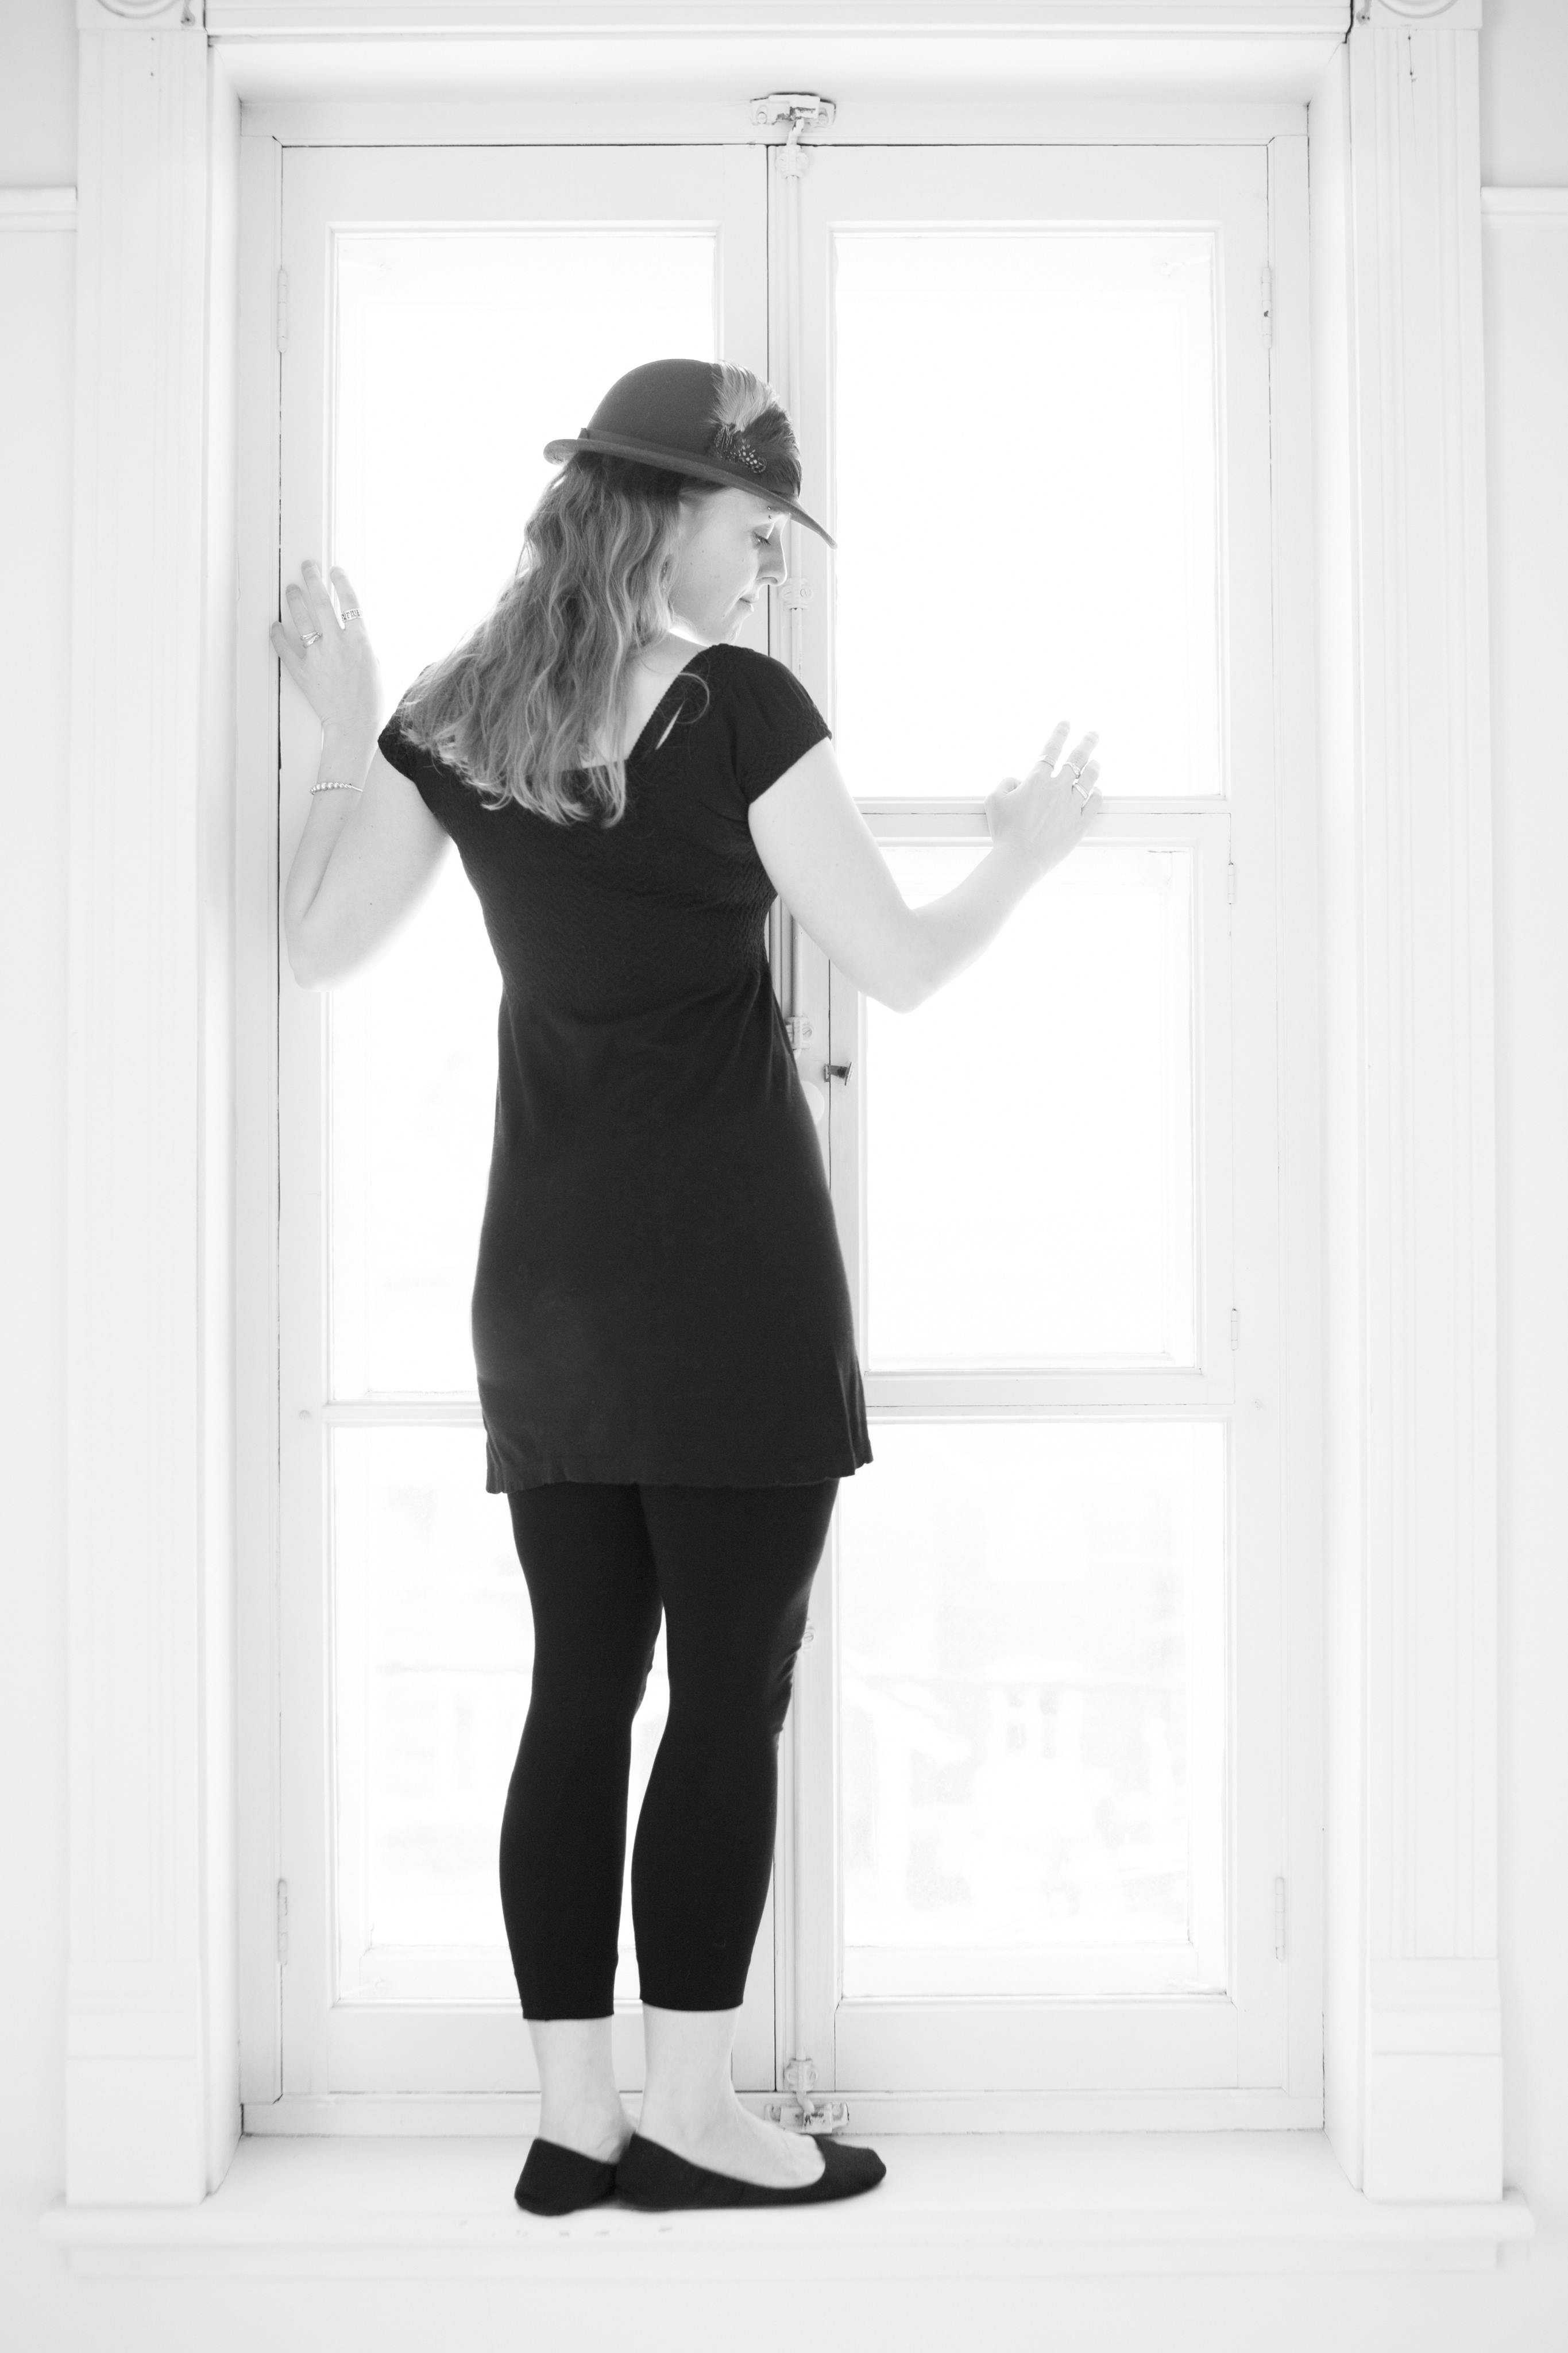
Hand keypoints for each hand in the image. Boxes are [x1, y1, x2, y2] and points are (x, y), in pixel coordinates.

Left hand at [270, 561, 383, 742]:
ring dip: (295, 600)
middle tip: (307, 567)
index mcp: (360, 641)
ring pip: (302, 620)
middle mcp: (338, 644)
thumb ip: (363, 647)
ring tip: (291, 589)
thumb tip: (355, 635)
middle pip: (322, 603)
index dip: (341, 582)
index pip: (350, 602)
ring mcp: (318, 657)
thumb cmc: (370, 700)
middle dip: (313, 580)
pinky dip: (278, 635)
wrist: (353, 725)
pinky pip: (285, 648)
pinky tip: (275, 625)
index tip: (335, 571)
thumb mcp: (375, 667)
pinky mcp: (303, 671)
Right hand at [984, 720, 1101, 879]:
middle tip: (1094, 734)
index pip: (1051, 750)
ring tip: (1096, 762)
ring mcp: (1071, 806)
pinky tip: (1097, 792)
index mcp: (1037, 781)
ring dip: (1094, 768)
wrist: (1020, 859)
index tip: (1066, 723)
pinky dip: (1097, 795)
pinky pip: (1094, 804)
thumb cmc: (1004, 831)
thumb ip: (1006, 783)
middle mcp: (1058, 789)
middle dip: (1087, 743)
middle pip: (1077, 759)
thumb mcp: (994, 801)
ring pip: (1089, 779)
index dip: (1059, 734)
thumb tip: (1017, 780)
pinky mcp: (1079, 824)